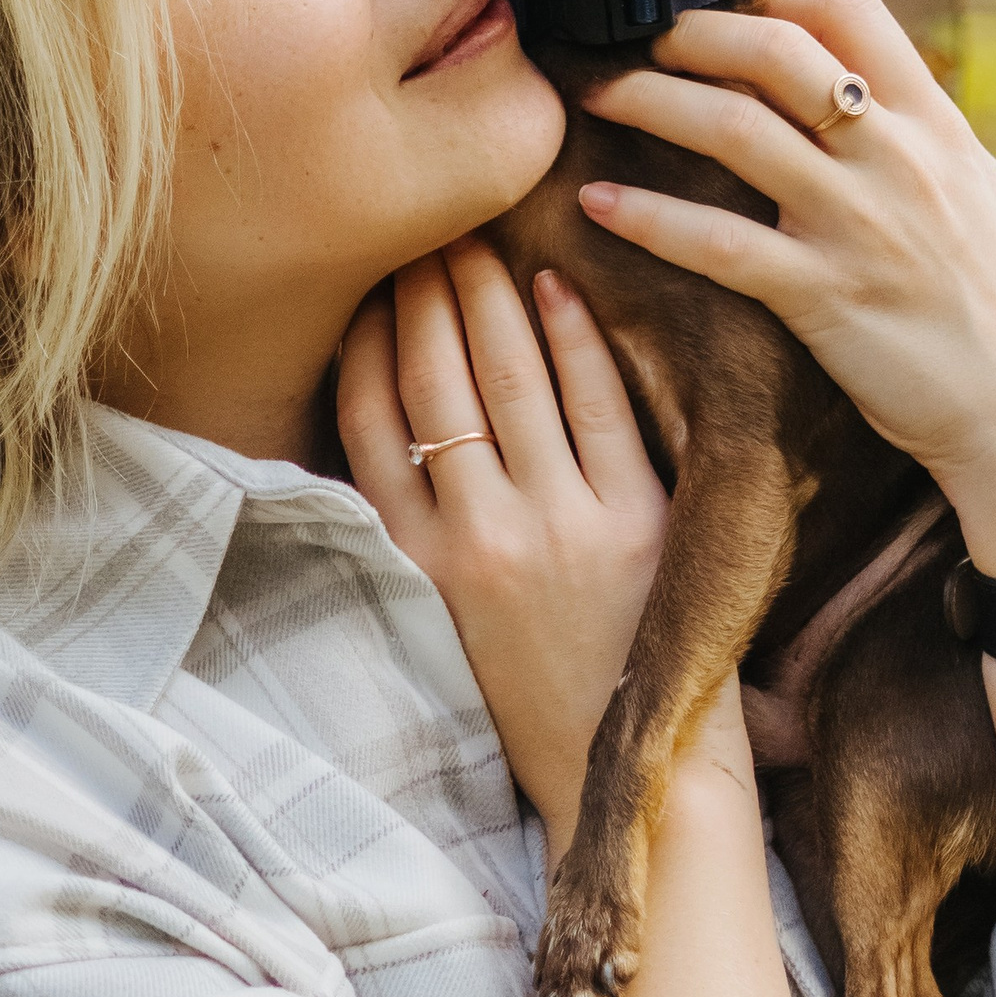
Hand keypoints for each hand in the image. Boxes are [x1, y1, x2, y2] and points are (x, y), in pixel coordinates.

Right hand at [338, 242, 689, 846]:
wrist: (623, 768)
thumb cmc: (529, 696)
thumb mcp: (438, 622)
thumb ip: (410, 533)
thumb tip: (389, 424)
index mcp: (416, 567)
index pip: (366, 424)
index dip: (362, 342)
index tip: (365, 284)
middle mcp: (477, 539)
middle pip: (434, 382)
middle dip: (422, 293)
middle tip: (421, 228)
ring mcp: (556, 526)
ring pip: (508, 379)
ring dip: (486, 295)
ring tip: (476, 239)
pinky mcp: (634, 524)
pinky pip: (597, 405)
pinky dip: (573, 336)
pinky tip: (554, 285)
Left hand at [572, 0, 995, 580]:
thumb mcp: (991, 205)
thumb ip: (931, 151)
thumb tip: (885, 111)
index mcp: (939, 129)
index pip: (853, 11)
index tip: (733, 10)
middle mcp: (896, 160)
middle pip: (778, 52)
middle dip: (695, 33)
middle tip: (644, 41)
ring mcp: (856, 226)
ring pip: (733, 131)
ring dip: (650, 100)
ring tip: (596, 95)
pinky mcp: (821, 297)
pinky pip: (714, 243)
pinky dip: (646, 216)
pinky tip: (596, 205)